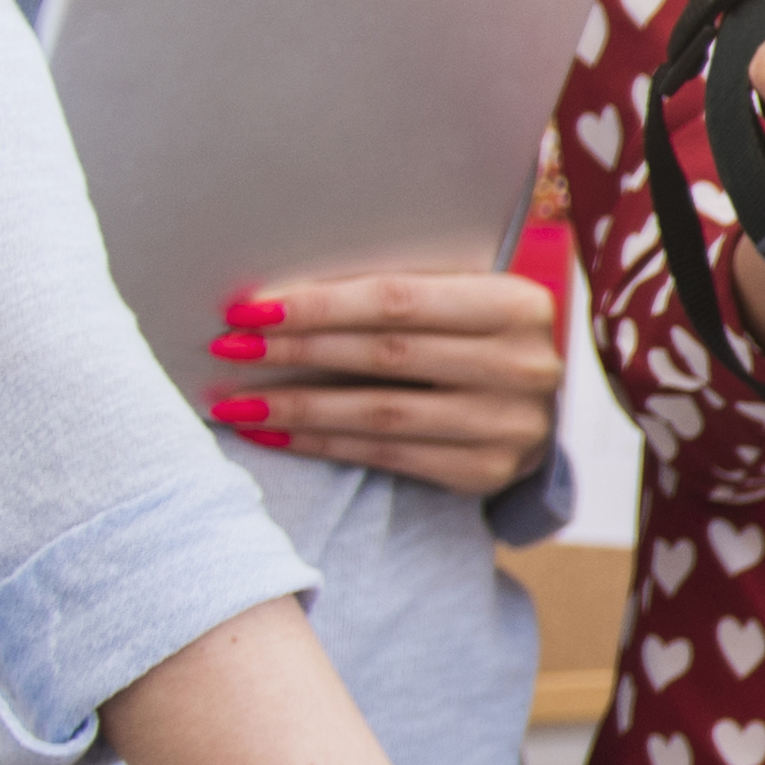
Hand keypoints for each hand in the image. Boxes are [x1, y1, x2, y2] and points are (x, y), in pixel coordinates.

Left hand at [212, 264, 561, 498]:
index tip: (251, 309)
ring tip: (236, 401)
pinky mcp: (486, 471)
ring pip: (380, 413)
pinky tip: (275, 433)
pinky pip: (386, 455)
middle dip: (297, 350)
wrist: (534, 408)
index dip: (320, 305)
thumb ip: (400, 294)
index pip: (400, 300)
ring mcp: (509, 425)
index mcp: (517, 303)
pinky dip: (323, 443)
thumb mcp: (459, 299)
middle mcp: (523, 365)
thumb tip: (281, 295)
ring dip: (298, 407)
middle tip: (230, 348)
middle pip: (385, 355)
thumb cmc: (472, 337)